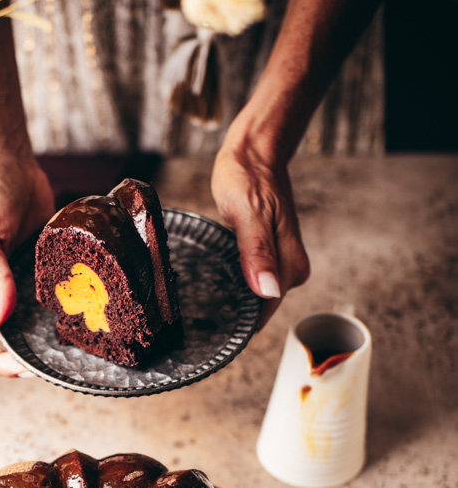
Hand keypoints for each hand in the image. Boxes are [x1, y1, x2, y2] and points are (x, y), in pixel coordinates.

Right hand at [0, 159, 55, 374]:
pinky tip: (80, 319)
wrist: (10, 166)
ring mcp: (12, 292)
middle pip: (1, 348)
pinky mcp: (35, 280)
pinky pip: (45, 310)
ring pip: (26, 333)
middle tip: (58, 361)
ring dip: (45, 343)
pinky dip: (59, 319)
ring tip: (73, 347)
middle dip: (25, 360)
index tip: (25, 367)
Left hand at [211, 133, 309, 328]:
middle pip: (261, 307)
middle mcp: (290, 269)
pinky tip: (215, 285)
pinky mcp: (268, 256)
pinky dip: (234, 285)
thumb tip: (269, 291)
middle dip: (234, 315)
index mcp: (290, 264)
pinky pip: (252, 281)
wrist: (255, 151)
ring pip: (256, 296)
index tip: (212, 335)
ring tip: (202, 305)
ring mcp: (280, 263)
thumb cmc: (248, 176)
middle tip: (197, 322)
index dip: (240, 324)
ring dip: (233, 301)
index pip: (266, 310)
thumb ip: (258, 252)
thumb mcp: (248, 212)